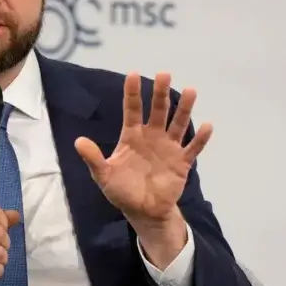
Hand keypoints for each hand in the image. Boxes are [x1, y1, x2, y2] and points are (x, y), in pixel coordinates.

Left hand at [74, 72, 211, 224]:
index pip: (132, 111)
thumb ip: (93, 158)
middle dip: (160, 93)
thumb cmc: (122, 190)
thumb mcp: (104, 175)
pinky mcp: (181, 162)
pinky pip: (192, 148)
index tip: (133, 74)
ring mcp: (168, 148)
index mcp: (132, 137)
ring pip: (178, 124)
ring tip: (191, 90)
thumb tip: (78, 141)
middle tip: (164, 74)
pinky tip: (207, 125)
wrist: (143, 211)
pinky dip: (199, 138)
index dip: (133, 94)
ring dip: (184, 108)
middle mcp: (152, 137)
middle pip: (158, 111)